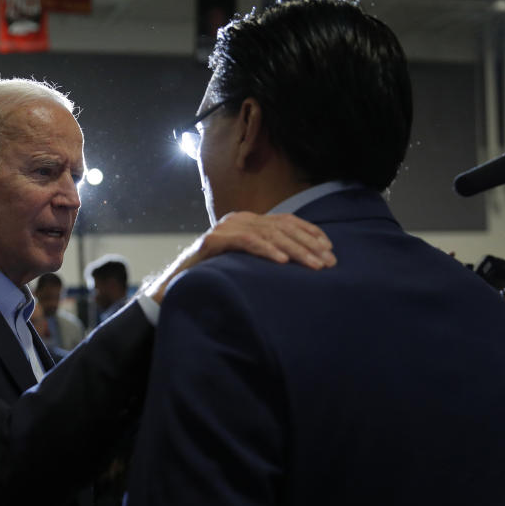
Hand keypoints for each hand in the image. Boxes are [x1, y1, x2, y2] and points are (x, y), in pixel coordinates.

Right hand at [142, 211, 334, 303]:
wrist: (175, 286)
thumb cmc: (213, 278)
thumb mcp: (246, 264)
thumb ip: (265, 255)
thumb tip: (300, 262)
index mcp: (247, 221)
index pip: (286, 221)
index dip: (309, 232)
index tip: (330, 248)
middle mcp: (237, 219)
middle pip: (281, 227)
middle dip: (308, 245)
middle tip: (328, 262)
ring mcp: (224, 228)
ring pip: (268, 234)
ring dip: (294, 250)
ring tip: (313, 265)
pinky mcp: (213, 240)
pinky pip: (246, 242)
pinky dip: (266, 251)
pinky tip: (282, 262)